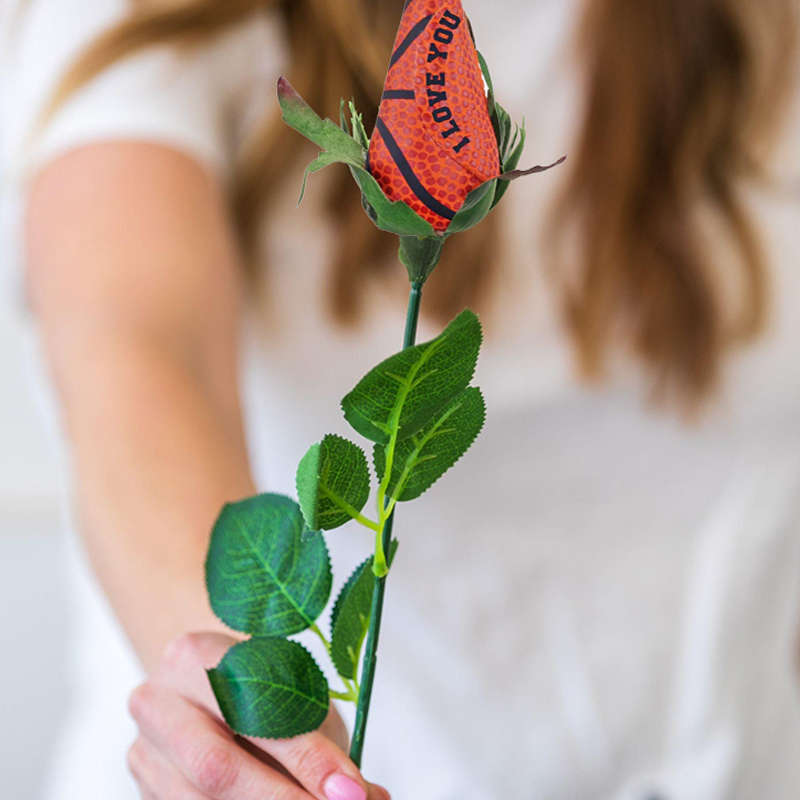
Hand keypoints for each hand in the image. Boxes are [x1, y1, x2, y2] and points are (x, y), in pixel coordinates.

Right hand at [128, 632, 389, 799]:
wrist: (201, 689)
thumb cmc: (255, 684)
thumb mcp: (288, 688)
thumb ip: (319, 736)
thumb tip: (365, 794)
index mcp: (194, 655)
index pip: (253, 709)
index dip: (307, 756)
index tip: (351, 788)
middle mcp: (156, 702)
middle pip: (217, 766)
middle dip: (282, 799)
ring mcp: (142, 752)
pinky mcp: (144, 790)